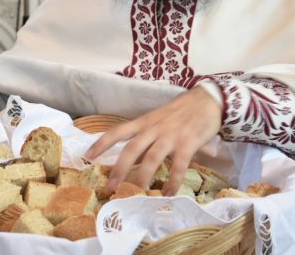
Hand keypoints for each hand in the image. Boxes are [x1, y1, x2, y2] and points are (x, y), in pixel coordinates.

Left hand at [85, 86, 221, 195]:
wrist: (207, 100)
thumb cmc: (181, 111)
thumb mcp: (158, 119)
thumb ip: (148, 135)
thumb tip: (136, 157)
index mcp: (144, 122)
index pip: (117, 131)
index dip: (101, 143)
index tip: (87, 155)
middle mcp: (154, 128)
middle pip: (131, 149)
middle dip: (119, 169)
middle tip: (111, 187)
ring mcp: (170, 136)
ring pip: (152, 158)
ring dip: (143, 177)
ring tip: (138, 193)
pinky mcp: (188, 142)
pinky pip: (179, 165)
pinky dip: (173, 181)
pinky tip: (169, 193)